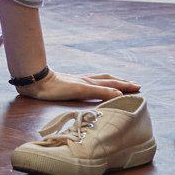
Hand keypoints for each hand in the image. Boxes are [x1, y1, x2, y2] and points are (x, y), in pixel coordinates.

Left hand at [18, 69, 139, 102]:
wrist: (35, 81)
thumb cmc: (56, 87)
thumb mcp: (81, 90)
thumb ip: (100, 92)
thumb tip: (120, 95)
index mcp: (90, 82)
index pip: (112, 84)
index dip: (125, 86)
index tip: (139, 88)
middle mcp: (86, 80)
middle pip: (108, 80)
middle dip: (122, 82)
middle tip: (135, 84)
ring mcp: (77, 80)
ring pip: (99, 79)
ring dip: (111, 81)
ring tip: (118, 82)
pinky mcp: (69, 83)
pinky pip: (89, 82)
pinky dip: (98, 83)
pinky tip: (92, 83)